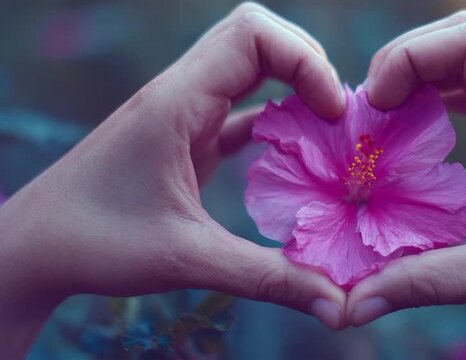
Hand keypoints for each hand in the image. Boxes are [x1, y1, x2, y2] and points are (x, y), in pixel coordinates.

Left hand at [0, 3, 346, 354]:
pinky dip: (274, 118)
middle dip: (306, 65)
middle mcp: (181, 94)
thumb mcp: (188, 260)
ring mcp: (183, 112)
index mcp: (177, 103)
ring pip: (250, 67)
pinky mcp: (185, 135)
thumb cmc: (96, 244)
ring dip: (293, 88)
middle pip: (257, 37)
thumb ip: (268, 278)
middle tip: (335, 116)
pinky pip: (240, 107)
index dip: (304, 60)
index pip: (252, 34)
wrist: (36, 247)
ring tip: (326, 131)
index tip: (331, 112)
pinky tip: (295, 155)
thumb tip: (337, 306)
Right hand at [347, 11, 465, 325]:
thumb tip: (357, 302)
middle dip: (405, 62)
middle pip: (462, 37)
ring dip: (421, 76)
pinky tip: (421, 133)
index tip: (374, 109)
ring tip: (385, 121)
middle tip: (371, 114)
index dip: (408, 59)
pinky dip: (441, 96)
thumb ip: (435, 282)